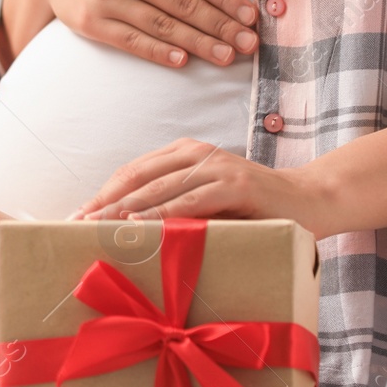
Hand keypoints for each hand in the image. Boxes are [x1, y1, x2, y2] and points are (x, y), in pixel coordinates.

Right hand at [11, 0, 258, 68]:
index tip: (250, 16)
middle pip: (183, 4)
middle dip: (220, 26)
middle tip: (249, 44)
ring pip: (161, 25)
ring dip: (198, 43)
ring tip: (226, 57)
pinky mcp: (92, 22)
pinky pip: (131, 40)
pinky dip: (158, 51)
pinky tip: (182, 61)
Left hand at [67, 137, 341, 239]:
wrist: (311, 201)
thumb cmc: (255, 210)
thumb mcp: (209, 204)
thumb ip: (176, 208)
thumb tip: (128, 232)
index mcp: (184, 154)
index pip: (132, 172)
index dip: (103, 193)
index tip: (76, 216)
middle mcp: (196, 153)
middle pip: (137, 177)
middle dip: (103, 203)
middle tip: (75, 225)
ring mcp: (216, 166)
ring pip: (158, 188)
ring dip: (124, 209)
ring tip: (97, 228)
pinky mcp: (236, 185)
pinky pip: (191, 201)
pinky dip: (163, 213)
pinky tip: (141, 225)